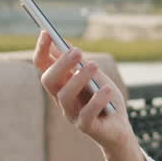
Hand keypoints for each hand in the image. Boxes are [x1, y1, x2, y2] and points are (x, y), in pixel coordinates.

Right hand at [32, 30, 134, 154]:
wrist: (119, 128)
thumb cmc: (105, 98)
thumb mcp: (94, 75)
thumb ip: (79, 62)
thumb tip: (61, 42)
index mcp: (61, 83)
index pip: (43, 65)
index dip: (42, 49)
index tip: (46, 32)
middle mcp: (61, 98)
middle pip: (49, 80)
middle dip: (60, 64)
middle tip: (76, 51)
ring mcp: (71, 114)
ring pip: (65, 96)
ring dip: (79, 79)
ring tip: (94, 66)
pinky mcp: (86, 127)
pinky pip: (87, 114)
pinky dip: (97, 100)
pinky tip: (107, 90)